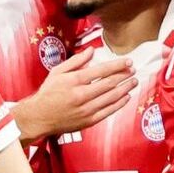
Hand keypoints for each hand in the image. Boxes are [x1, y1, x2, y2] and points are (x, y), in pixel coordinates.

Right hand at [17, 47, 135, 141]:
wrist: (39, 117)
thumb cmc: (48, 93)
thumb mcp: (57, 72)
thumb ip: (76, 61)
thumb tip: (91, 51)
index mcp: (74, 81)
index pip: (102, 70)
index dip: (118, 65)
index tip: (128, 61)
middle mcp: (82, 95)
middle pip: (109, 83)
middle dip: (124, 75)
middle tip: (133, 70)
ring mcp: (86, 109)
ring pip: (112, 97)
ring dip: (125, 88)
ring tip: (134, 82)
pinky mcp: (88, 121)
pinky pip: (108, 111)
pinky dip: (119, 104)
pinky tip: (126, 97)